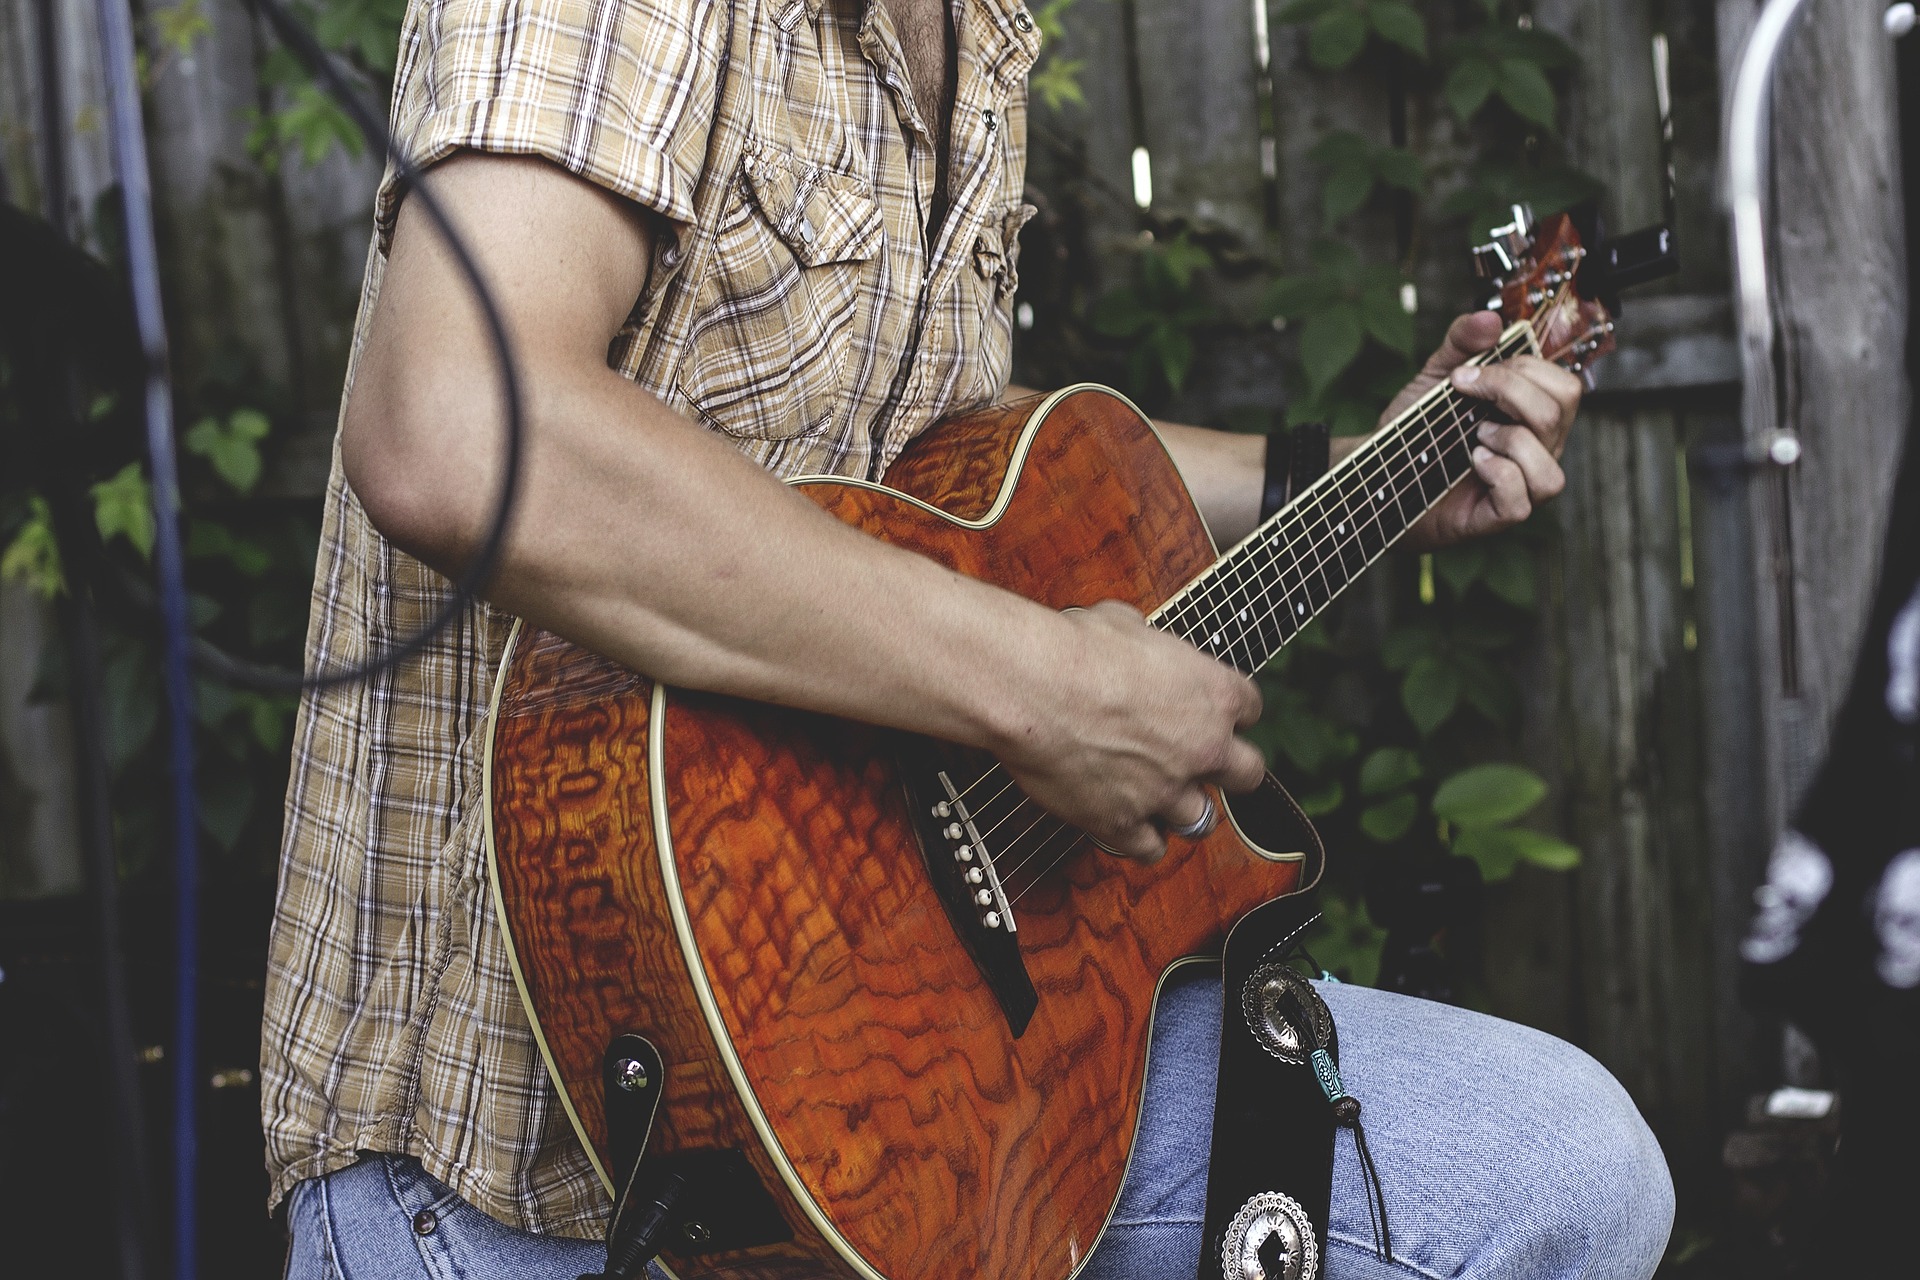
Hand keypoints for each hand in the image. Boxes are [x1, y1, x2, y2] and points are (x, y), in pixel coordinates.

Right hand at [996, 602, 1266, 862]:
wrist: (1034, 688)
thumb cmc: (1075, 648)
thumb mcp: (1126, 624)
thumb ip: (1147, 646)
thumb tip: (1134, 643)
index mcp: (1213, 694)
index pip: (1250, 708)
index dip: (1228, 711)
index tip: (1209, 711)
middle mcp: (1203, 748)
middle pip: (1247, 774)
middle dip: (1228, 769)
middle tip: (1200, 762)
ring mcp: (1166, 791)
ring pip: (1202, 820)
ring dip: (1183, 809)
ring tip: (1160, 797)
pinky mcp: (1124, 823)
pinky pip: (1150, 849)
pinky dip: (1142, 839)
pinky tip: (1127, 823)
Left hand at [1382, 311, 1582, 549]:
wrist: (1378, 474)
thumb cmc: (1416, 431)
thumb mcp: (1434, 377)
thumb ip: (1461, 343)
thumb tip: (1490, 317)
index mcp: (1531, 416)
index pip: (1563, 385)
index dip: (1521, 369)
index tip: (1466, 374)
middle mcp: (1537, 451)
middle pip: (1561, 412)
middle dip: (1510, 391)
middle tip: (1467, 396)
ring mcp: (1522, 486)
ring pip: (1551, 465)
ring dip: (1511, 441)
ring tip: (1475, 437)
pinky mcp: (1499, 516)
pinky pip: (1523, 500)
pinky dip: (1499, 475)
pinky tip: (1473, 462)